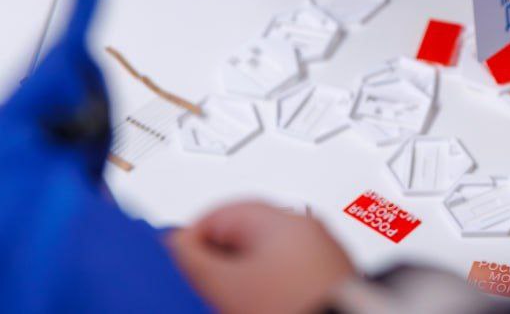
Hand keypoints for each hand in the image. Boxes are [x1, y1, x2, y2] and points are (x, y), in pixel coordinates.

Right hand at [167, 202, 354, 313]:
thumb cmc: (291, 307)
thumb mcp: (226, 285)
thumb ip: (193, 259)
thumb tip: (173, 241)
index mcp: (283, 219)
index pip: (219, 213)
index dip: (189, 242)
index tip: (174, 268)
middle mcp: (308, 231)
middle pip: (242, 238)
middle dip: (216, 265)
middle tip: (201, 291)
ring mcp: (322, 258)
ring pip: (263, 263)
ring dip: (240, 282)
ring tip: (227, 303)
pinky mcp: (329, 283)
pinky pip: (284, 280)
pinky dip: (265, 293)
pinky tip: (257, 307)